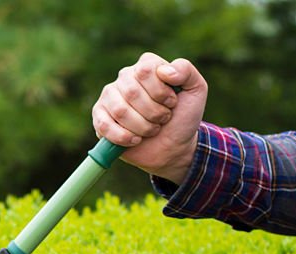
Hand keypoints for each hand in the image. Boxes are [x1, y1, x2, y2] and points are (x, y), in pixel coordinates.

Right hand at [92, 52, 207, 183]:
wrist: (173, 147)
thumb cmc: (183, 117)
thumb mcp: (196, 90)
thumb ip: (186, 71)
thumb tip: (164, 71)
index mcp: (146, 66)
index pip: (145, 70)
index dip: (160, 92)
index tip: (172, 103)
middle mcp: (125, 77)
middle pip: (131, 92)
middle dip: (153, 113)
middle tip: (163, 120)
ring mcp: (109, 97)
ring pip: (119, 111)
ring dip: (141, 127)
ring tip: (151, 130)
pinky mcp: (99, 118)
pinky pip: (104, 126)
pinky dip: (123, 137)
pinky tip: (135, 140)